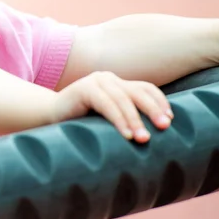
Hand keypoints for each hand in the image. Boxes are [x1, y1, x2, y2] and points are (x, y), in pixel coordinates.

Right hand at [53, 71, 172, 142]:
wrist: (48, 116)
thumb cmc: (80, 122)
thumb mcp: (107, 119)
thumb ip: (125, 118)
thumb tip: (154, 136)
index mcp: (117, 83)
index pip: (146, 88)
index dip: (160, 102)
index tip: (170, 120)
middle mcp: (108, 78)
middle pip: (138, 91)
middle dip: (153, 109)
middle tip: (164, 127)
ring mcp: (95, 81)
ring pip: (123, 99)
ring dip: (135, 120)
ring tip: (144, 139)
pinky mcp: (83, 88)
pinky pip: (106, 104)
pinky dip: (118, 119)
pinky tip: (125, 135)